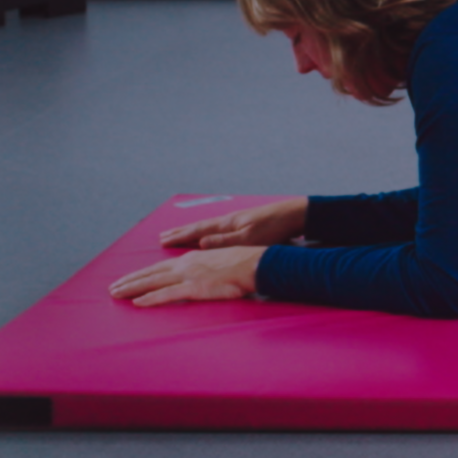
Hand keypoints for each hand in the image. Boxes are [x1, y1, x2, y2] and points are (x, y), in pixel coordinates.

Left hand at [109, 247, 264, 306]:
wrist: (255, 264)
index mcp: (191, 259)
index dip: (141, 274)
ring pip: (153, 282)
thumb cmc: (242, 264)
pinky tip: (138, 303)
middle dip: (130, 280)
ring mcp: (188, 276)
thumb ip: (203, 269)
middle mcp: (185, 265)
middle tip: (112, 288)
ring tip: (115, 294)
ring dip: (132, 288)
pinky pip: (167, 294)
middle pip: (150, 273)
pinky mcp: (194, 288)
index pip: (159, 267)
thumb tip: (197, 277)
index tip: (126, 279)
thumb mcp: (218, 262)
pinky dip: (150, 299)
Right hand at [159, 196, 307, 249]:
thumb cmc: (274, 228)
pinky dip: (206, 231)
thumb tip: (199, 243)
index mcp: (227, 224)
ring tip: (180, 233)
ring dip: (192, 231)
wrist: (295, 214)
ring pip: (208, 227)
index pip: (197, 230)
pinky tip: (209, 233)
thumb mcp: (248, 238)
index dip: (179, 236)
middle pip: (199, 227)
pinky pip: (218, 228)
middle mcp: (229, 221)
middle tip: (163, 237)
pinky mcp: (246, 224)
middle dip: (180, 233)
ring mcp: (237, 221)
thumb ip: (224, 242)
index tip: (162, 240)